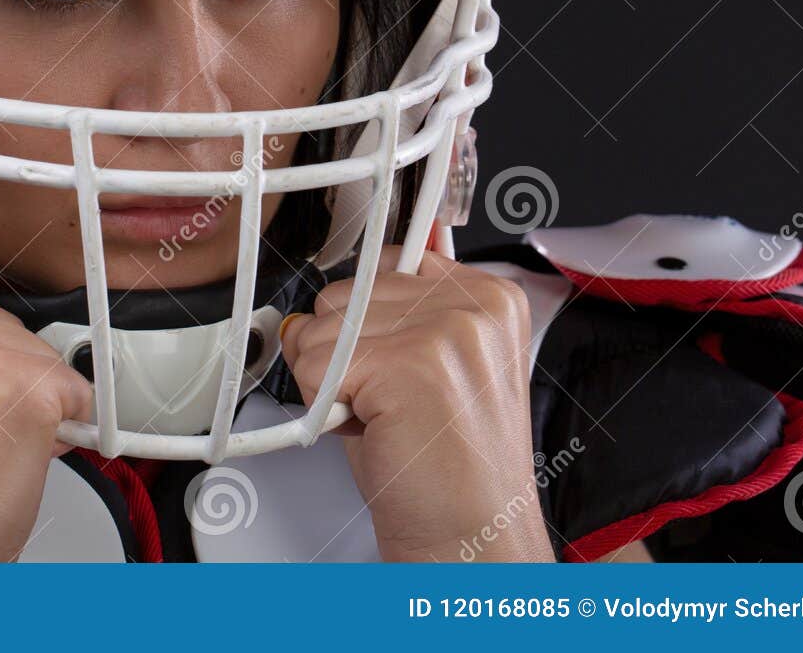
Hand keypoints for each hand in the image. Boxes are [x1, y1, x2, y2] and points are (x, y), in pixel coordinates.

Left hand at [280, 248, 553, 561]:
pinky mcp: (410, 363)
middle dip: (344, 353)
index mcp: (490, 296)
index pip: (385, 262)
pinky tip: (374, 429)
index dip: (367, 322)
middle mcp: (474, 304)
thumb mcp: (431, 368)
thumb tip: (337, 273)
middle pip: (345, 292)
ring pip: (321, 327)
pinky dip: (323, 407)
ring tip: (385, 417)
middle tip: (389, 403)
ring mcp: (446, 329)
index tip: (387, 362)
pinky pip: (313, 365)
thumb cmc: (445, 469)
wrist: (470, 540)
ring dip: (332, 381)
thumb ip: (397, 312)